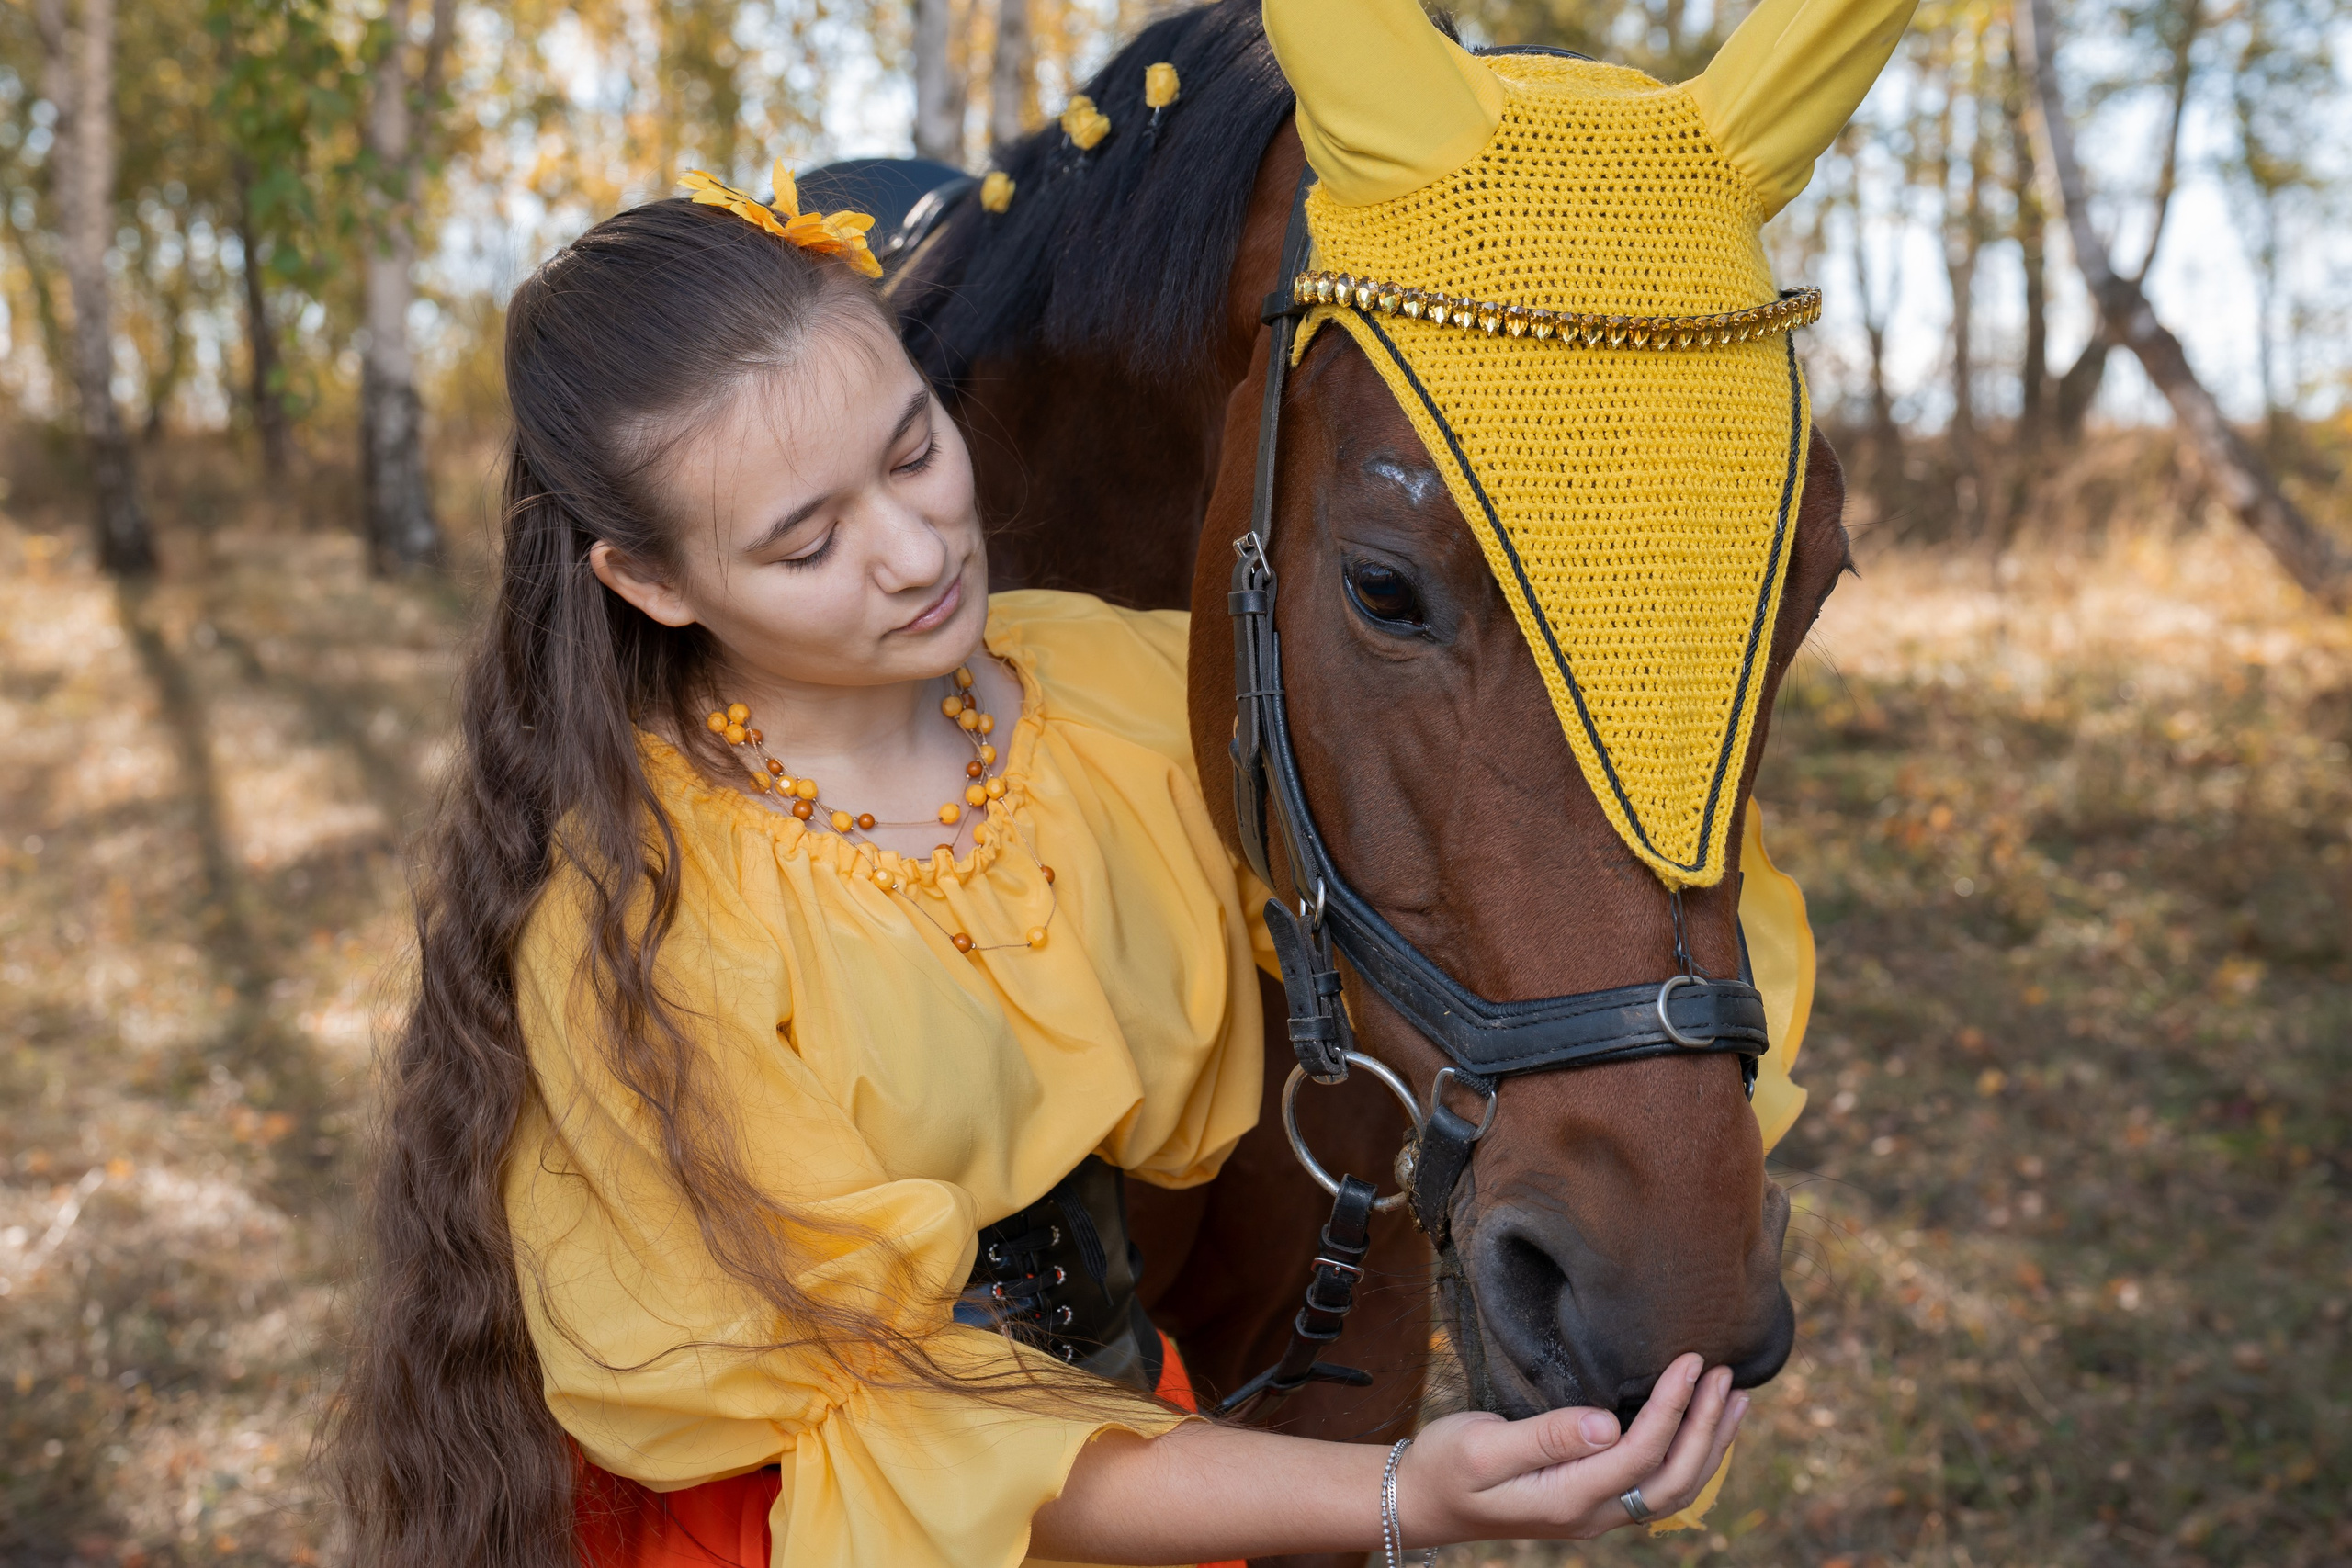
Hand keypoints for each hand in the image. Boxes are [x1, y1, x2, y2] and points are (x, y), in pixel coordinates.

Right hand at [1397, 1354, 1746, 1543]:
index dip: (1673, 1407)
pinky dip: (1688, 1456)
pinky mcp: (1590, 1502)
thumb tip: (1605, 1424)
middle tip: (1727, 1375)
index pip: (1641, 1454)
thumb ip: (1545, 1437)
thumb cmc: (1447, 1466)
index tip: (1690, 1361)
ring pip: (1673, 1489)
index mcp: (1569, 1498)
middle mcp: (1592, 1514)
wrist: (1423, 1500)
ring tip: (1735, 1400)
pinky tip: (1696, 1428)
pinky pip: (1656, 1486)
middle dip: (1706, 1427)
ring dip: (1708, 1445)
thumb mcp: (1482, 1446)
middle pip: (1673, 1479)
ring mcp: (1594, 1513)